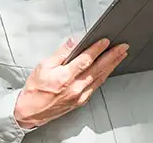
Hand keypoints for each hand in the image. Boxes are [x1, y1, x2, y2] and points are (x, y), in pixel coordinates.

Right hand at [14, 37, 128, 129]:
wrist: (30, 112)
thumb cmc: (35, 90)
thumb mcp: (43, 66)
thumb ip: (61, 53)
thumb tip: (73, 42)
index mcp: (64, 77)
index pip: (86, 60)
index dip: (97, 49)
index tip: (105, 41)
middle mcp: (74, 87)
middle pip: (98, 68)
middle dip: (112, 56)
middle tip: (122, 47)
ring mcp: (79, 95)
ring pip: (100, 77)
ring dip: (112, 65)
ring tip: (120, 55)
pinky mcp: (81, 101)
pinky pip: (96, 86)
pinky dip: (104, 76)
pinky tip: (108, 70)